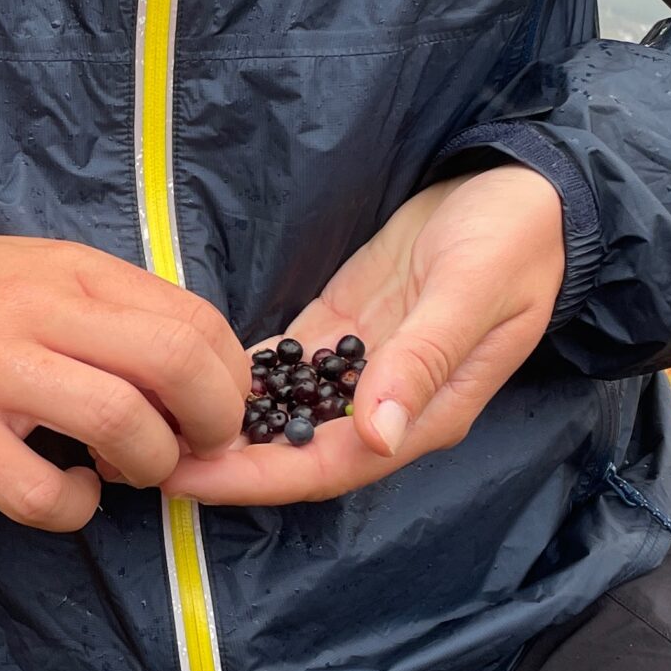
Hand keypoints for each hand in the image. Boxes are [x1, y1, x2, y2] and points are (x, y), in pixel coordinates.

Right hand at [0, 236, 252, 531]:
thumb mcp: (35, 271)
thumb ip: (108, 307)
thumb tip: (192, 363)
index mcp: (73, 270)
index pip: (194, 318)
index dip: (230, 380)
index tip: (217, 412)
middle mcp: (40, 310)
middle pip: (176, 363)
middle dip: (210, 424)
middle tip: (191, 451)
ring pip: (121, 422)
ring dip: (148, 467)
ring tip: (125, 472)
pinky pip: (38, 491)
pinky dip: (74, 508)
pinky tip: (69, 495)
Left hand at [164, 163, 565, 505]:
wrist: (528, 189)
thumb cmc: (514, 239)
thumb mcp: (472, 291)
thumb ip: (424, 361)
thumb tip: (376, 435)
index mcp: (424, 413)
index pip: (328, 467)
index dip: (256, 479)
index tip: (189, 481)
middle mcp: (388, 405)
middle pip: (293, 453)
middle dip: (221, 464)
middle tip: (142, 458)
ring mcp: (364, 367)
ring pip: (282, 416)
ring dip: (222, 427)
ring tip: (147, 423)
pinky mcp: (346, 326)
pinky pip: (285, 368)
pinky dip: (240, 378)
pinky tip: (185, 376)